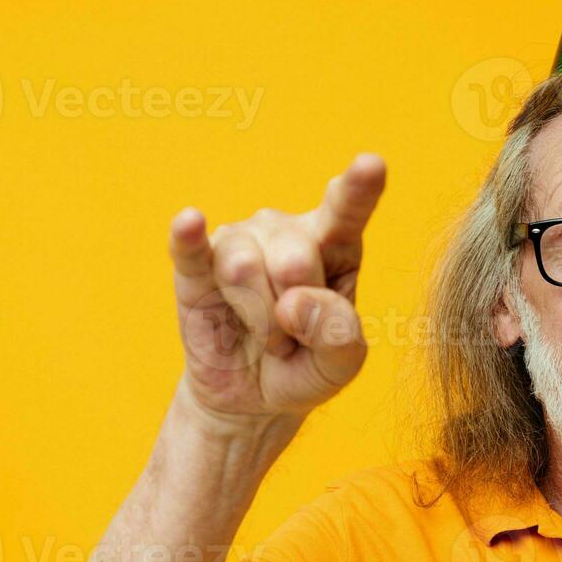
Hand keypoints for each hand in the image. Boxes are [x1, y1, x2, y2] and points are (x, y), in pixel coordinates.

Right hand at [168, 153, 385, 421]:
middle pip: (294, 258)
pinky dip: (189, 237)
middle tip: (292, 337)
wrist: (254, 397)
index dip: (358, 189)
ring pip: (245, 268)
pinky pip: (191, 248)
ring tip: (265, 336)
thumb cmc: (307, 366)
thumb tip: (295, 303)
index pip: (348, 210)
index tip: (371, 164)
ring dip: (258, 321)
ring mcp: (240, 242)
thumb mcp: (342, 363)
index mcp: (336, 244)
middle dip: (293, 314)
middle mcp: (287, 231)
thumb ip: (340, 335)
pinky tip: (189, 222)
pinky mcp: (195, 267)